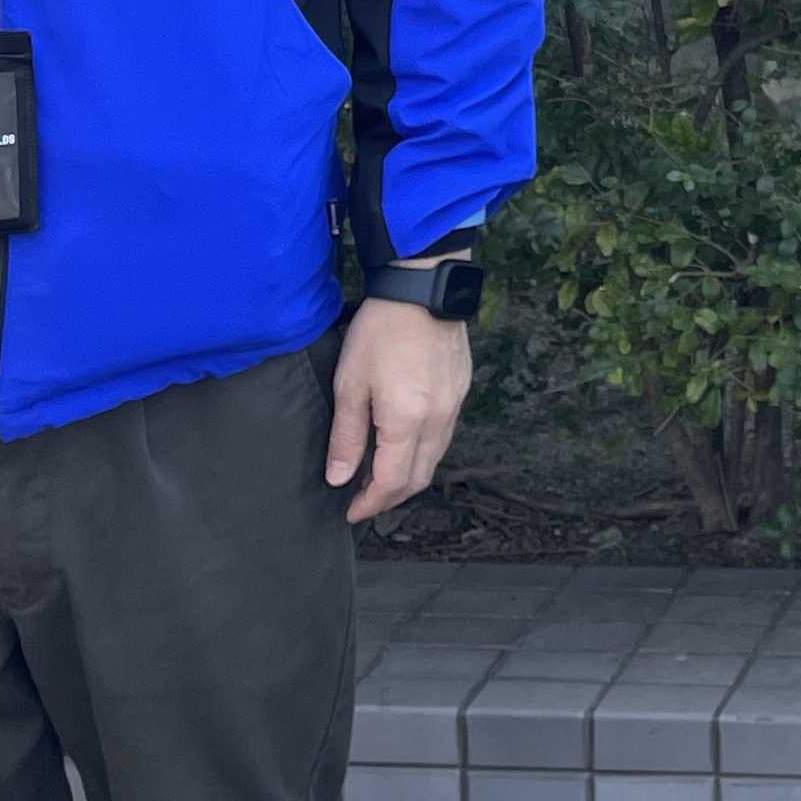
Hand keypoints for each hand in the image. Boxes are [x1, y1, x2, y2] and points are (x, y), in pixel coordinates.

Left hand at [329, 286, 474, 523]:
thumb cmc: (380, 332)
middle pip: (419, 478)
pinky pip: (443, 435)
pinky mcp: (461, 389)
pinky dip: (422, 450)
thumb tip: (339, 478)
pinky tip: (402, 441)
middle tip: (362, 499)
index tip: (350, 512)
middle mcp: (438, 420)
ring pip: (435, 458)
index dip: (370, 504)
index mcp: (407, 422)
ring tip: (379, 473)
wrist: (423, 288)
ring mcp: (454, 405)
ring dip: (408, 475)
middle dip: (391, 496)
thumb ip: (346, 436)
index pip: (392, 482)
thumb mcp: (350, 384)